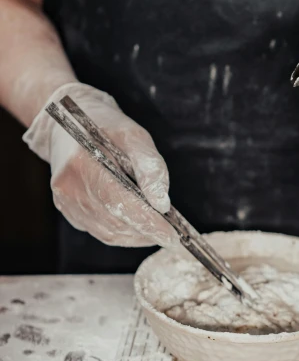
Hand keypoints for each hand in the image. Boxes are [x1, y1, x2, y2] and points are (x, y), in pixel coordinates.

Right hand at [23, 83, 176, 246]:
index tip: (171, 236)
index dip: (148, 223)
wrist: (68, 124)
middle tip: (170, 236)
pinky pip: (97, 230)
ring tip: (156, 231)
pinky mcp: (66, 209)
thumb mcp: (134, 136)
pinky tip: (136, 226)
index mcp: (84, 164)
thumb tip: (163, 203)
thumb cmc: (106, 127)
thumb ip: (150, 168)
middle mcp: (69, 187)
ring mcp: (65, 200)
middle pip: (114, 222)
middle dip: (146, 233)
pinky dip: (120, 233)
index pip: (120, 203)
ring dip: (135, 236)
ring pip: (106, 232)